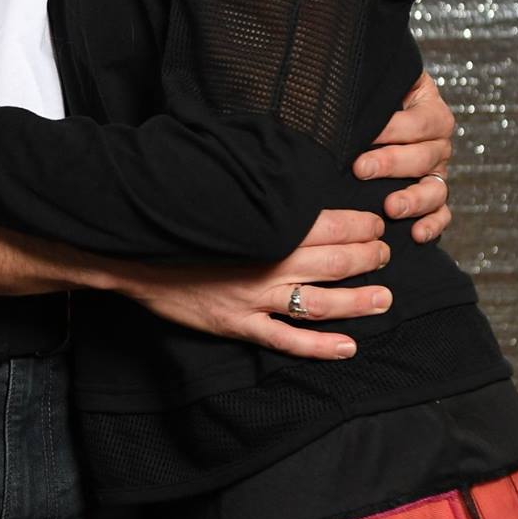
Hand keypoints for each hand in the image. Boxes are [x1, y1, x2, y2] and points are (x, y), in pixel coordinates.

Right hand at [120, 208, 392, 358]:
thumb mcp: (222, 192)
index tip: (376, 224)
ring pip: (321, 303)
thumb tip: (293, 172)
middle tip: (385, 255)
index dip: (362, 226)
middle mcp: (268, 264)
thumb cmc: (180, 218)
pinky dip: (321, 346)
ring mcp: (254, 299)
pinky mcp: (239, 325)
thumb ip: (260, 189)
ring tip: (383, 297)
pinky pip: (287, 340)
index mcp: (267, 226)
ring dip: (359, 301)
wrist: (132, 252)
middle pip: (334, 262)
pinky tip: (349, 346)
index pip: (331, 226)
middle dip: (369, 258)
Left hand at [354, 69, 453, 242]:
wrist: (371, 114)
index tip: (363, 134)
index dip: (393, 129)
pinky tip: (416, 234)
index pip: (420, 121)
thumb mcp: (373, 84)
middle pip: (426, 156)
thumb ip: (367, 86)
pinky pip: (441, 214)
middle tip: (360, 168)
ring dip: (414, 199)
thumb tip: (338, 90)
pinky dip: (433, 225)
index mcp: (429, 110)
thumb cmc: (370, 96)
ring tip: (390, 207)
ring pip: (436, 188)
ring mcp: (436, 172)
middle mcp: (437, 143)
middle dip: (391, 163)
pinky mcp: (432, 198)